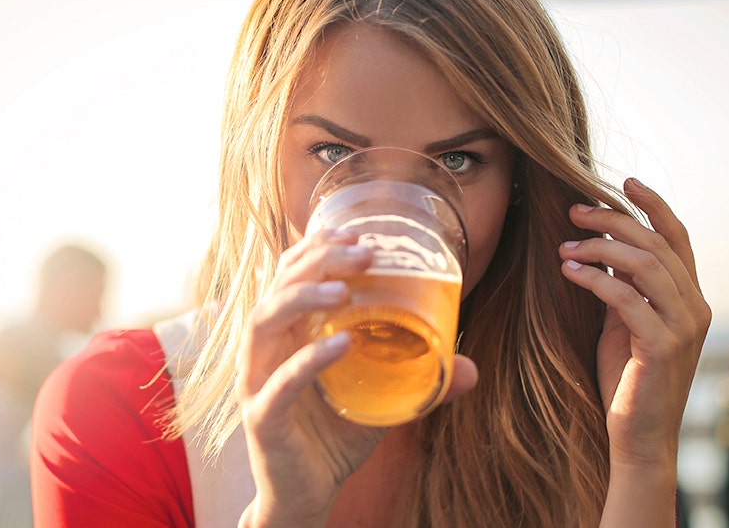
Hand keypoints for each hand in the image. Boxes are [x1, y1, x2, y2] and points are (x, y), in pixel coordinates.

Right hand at [237, 230, 477, 526]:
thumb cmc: (334, 438)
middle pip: (276, 287)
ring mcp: (256, 382)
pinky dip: (309, 360)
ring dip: (304, 298)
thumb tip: (471, 367)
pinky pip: (279, 383)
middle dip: (318, 261)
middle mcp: (263, 350)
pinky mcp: (262, 418)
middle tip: (364, 251)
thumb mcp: (379, 400)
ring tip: (345, 291)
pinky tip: (342, 344)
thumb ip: (418, 380)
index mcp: (286, 335)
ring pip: (264, 323)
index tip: (355, 231)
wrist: (305, 497)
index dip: (315, 246)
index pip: (288, 275)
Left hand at [558, 178, 711, 468]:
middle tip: (573, 212)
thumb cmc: (627, 379)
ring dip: (600, 248)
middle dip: (613, 220)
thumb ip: (623, 286)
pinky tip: (569, 271)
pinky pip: (627, 299)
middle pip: (656, 244)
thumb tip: (601, 245)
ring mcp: (684, 327)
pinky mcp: (664, 347)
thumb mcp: (624, 322)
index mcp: (689, 298)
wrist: (638, 437)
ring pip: (645, 265)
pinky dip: (595, 279)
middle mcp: (695, 307)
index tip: (623, 182)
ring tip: (564, 246)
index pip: (677, 237)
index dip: (653, 205)